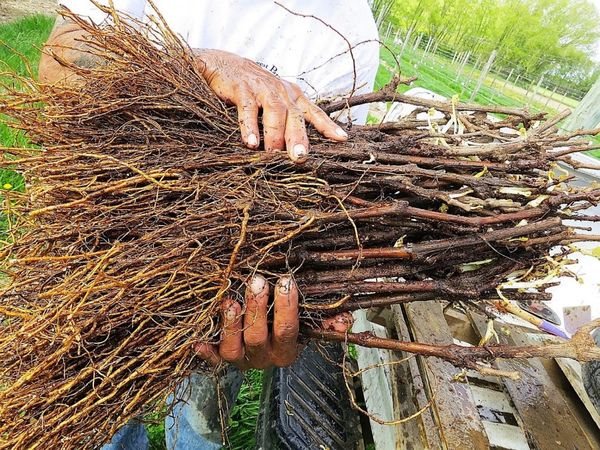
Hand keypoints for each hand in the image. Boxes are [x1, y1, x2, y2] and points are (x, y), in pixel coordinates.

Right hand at [194, 49, 348, 161]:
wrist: (224, 64)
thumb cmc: (254, 89)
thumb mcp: (276, 100)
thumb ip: (286, 120)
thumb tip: (296, 150)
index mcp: (292, 96)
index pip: (314, 112)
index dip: (327, 125)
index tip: (342, 138)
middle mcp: (281, 92)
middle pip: (294, 116)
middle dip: (298, 137)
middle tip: (300, 157)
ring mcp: (262, 89)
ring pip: (274, 113)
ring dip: (274, 135)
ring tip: (273, 153)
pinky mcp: (242, 89)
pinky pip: (248, 109)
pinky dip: (249, 126)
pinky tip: (250, 142)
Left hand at [196, 275, 351, 368]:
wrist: (265, 346)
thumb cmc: (286, 325)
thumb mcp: (309, 324)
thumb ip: (326, 320)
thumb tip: (346, 319)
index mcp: (286, 350)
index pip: (288, 330)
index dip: (286, 307)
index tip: (285, 281)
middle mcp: (262, 358)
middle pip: (257, 337)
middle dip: (257, 308)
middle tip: (257, 281)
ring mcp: (240, 360)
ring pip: (232, 349)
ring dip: (231, 324)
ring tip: (230, 300)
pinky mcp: (220, 359)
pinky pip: (210, 359)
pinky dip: (204, 351)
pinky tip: (197, 340)